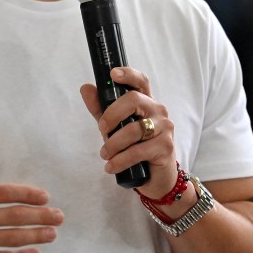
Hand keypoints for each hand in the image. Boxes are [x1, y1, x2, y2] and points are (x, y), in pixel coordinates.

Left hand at [80, 66, 176, 199]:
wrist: (155, 177)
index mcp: (146, 102)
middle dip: (111, 115)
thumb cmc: (134, 147)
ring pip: (134, 129)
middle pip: (133, 100)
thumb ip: (101, 108)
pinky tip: (111, 166)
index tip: (112, 74)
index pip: (141, 81)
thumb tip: (85, 88)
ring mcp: (165, 128)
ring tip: (105, 154)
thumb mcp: (114, 127)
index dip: (128, 74)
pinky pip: (138, 151)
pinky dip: (120, 160)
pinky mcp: (166, 147)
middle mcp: (158, 110)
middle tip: (101, 130)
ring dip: (113, 144)